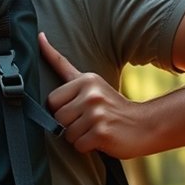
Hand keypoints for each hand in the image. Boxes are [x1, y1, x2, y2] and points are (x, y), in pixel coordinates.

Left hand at [39, 32, 146, 158]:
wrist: (145, 125)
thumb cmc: (113, 107)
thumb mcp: (91, 82)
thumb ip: (64, 67)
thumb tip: (39, 37)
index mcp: (86, 80)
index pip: (52, 100)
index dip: (61, 109)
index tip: (78, 108)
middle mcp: (91, 94)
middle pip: (58, 118)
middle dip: (69, 125)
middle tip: (89, 122)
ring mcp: (96, 113)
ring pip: (67, 134)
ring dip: (79, 137)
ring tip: (96, 129)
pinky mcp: (101, 132)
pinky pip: (78, 145)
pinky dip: (87, 147)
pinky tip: (102, 139)